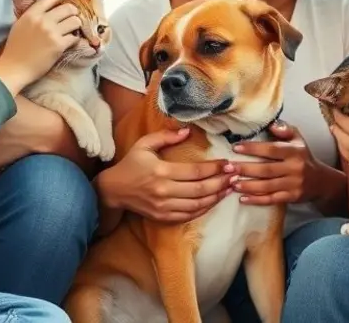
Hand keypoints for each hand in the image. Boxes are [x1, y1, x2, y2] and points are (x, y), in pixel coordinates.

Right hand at [0, 0, 81, 91]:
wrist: (14, 68)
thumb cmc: (15, 48)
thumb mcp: (20, 25)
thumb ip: (32, 15)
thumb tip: (47, 9)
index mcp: (32, 13)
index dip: (60, 1)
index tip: (61, 9)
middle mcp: (42, 20)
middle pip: (68, 8)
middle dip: (73, 13)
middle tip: (72, 19)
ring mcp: (52, 32)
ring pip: (75, 21)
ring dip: (76, 26)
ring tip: (72, 31)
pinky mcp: (58, 45)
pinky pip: (75, 37)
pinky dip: (74, 40)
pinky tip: (69, 43)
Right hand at [96, 128, 235, 222]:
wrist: (113, 190)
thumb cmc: (131, 164)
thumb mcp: (144, 144)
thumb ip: (166, 136)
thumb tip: (187, 131)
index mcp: (161, 171)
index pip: (195, 171)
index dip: (214, 168)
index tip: (227, 163)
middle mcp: (164, 191)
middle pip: (200, 189)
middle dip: (221, 183)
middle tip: (235, 176)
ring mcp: (164, 206)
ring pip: (197, 204)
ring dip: (216, 197)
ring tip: (230, 188)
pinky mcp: (163, 217)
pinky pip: (189, 215)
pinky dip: (204, 209)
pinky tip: (214, 201)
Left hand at [231, 122, 328, 204]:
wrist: (321, 181)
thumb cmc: (303, 156)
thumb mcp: (298, 139)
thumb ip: (285, 130)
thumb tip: (271, 124)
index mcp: (295, 152)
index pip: (271, 149)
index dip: (253, 148)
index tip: (236, 147)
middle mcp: (295, 168)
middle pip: (266, 170)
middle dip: (245, 169)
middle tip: (227, 168)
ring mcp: (293, 185)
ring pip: (267, 186)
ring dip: (248, 185)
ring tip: (232, 183)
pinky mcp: (291, 197)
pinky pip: (272, 199)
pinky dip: (257, 200)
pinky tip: (243, 198)